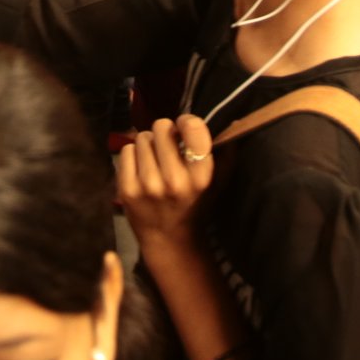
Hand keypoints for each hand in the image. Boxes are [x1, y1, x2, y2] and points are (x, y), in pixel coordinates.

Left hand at [116, 116, 214, 247]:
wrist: (169, 239)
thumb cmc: (195, 205)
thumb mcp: (217, 183)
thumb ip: (226, 153)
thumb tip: (233, 120)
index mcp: (200, 176)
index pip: (192, 128)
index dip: (186, 121)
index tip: (185, 128)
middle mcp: (174, 180)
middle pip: (161, 127)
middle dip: (165, 134)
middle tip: (168, 148)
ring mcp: (148, 185)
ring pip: (142, 137)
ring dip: (149, 145)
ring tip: (155, 162)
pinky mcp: (127, 190)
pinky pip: (126, 151)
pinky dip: (133, 156)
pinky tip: (142, 170)